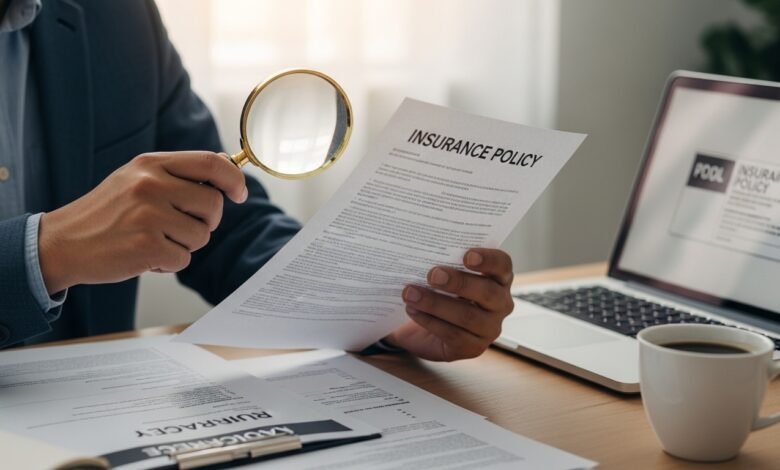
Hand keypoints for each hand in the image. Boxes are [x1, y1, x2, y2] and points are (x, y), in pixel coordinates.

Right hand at [38, 151, 246, 293]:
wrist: (62, 243)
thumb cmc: (105, 214)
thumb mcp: (137, 179)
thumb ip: (178, 174)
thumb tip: (225, 167)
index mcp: (151, 164)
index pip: (211, 163)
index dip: (233, 179)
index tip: (239, 193)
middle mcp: (151, 185)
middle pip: (213, 205)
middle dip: (205, 222)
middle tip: (180, 227)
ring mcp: (149, 215)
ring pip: (201, 235)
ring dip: (184, 245)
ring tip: (153, 240)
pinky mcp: (147, 246)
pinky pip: (184, 259)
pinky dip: (169, 263)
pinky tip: (145, 256)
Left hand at [386, 248, 513, 360]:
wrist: (424, 328)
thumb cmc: (438, 292)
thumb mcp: (443, 274)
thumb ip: (441, 261)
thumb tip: (419, 247)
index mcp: (498, 278)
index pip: (502, 264)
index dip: (488, 260)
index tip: (467, 256)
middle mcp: (500, 303)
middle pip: (488, 292)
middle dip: (459, 282)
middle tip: (433, 275)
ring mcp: (490, 328)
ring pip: (468, 316)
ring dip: (436, 303)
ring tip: (411, 293)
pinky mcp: (474, 347)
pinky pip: (453, 334)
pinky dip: (430, 321)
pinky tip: (413, 310)